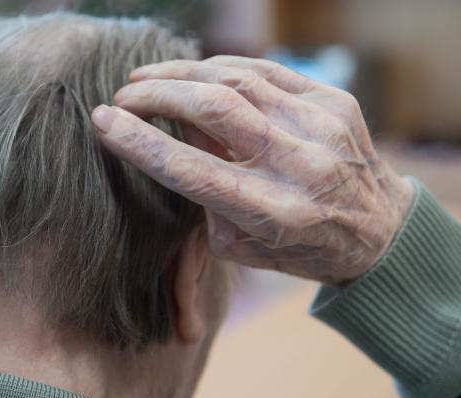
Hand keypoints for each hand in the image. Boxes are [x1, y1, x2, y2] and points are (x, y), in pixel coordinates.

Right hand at [91, 56, 414, 283]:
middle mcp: (302, 166)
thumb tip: (175, 133)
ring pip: (238, 80)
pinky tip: (193, 73)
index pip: (193, 170)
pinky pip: (266, 71)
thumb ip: (204, 196)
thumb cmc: (298, 246)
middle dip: (158, 95)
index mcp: (275, 213)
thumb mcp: (241, 245)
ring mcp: (323, 126)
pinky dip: (221, 68)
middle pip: (216, 110)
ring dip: (183, 74)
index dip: (141, 142)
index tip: (103, 121)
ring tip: (148, 78)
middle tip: (123, 95)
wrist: (377, 229)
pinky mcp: (334, 101)